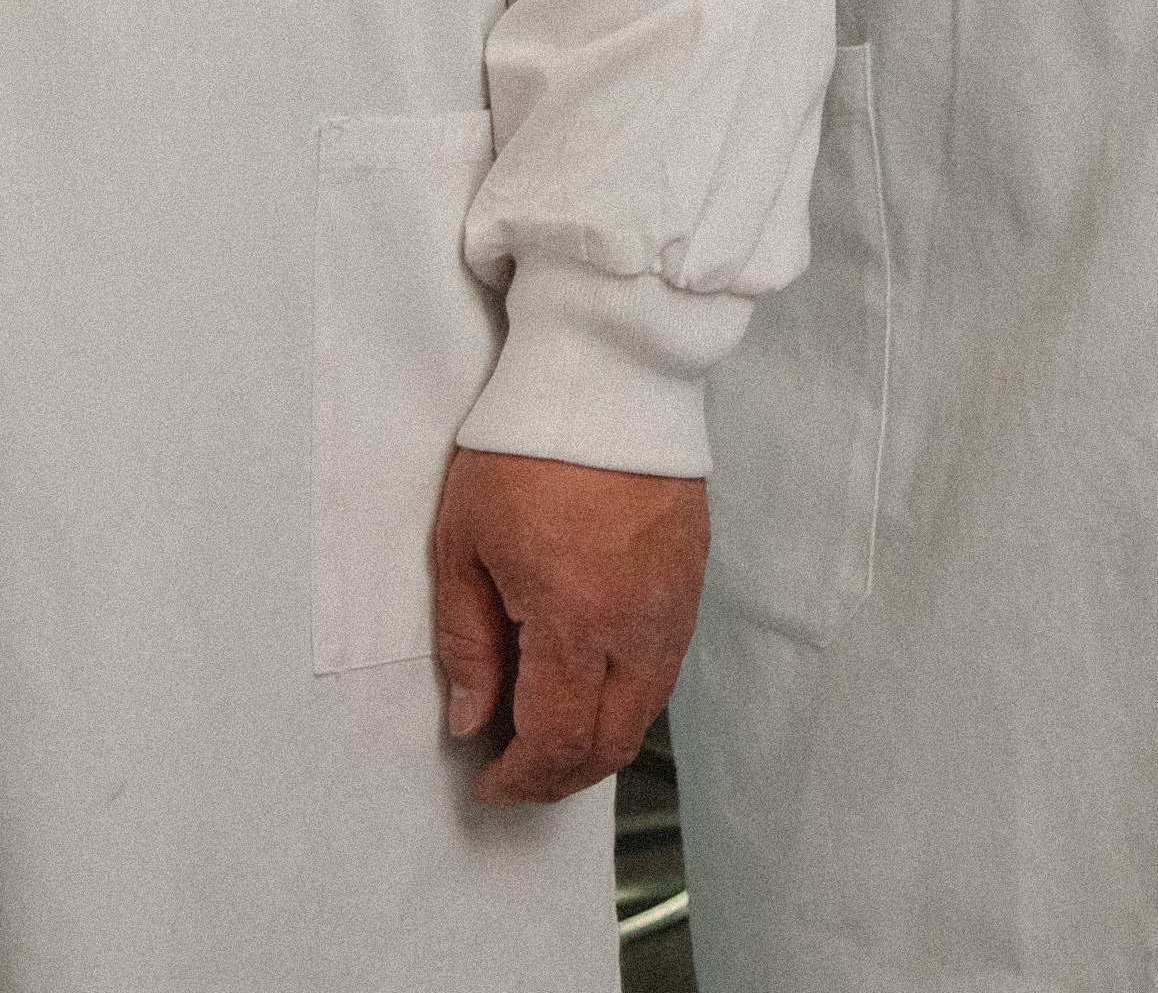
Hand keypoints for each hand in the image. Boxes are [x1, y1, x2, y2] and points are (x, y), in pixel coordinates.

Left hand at [428, 452, 707, 803]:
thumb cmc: (525, 450)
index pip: (556, 741)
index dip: (520, 780)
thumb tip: (473, 719)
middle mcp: (638, 627)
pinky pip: (664, 666)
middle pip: (611, 742)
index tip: (489, 783)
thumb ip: (467, 642)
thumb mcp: (463, 544)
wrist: (610, 375)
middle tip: (516, 772)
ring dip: (597, 739)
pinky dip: (626, 695)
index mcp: (575, 621)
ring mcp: (675, 605)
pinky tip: (588, 677)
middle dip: (560, 776)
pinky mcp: (693, 580)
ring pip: (645, 711)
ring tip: (546, 728)